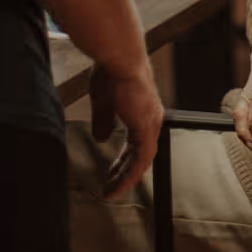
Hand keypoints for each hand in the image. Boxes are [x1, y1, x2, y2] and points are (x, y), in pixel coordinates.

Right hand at [90, 64, 164, 198]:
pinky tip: (120, 184)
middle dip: (123, 173)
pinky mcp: (146, 127)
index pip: (135, 143)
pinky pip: (141, 159)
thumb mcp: (103, 102)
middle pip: (139, 155)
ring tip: (112, 192)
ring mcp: (150, 123)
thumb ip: (104, 121)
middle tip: (110, 187)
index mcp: (141, 111)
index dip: (122, 159)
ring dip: (125, 178)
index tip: (111, 172)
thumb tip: (102, 138)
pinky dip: (130, 174)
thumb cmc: (111, 71)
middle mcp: (150, 118)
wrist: (119, 59)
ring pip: (141, 160)